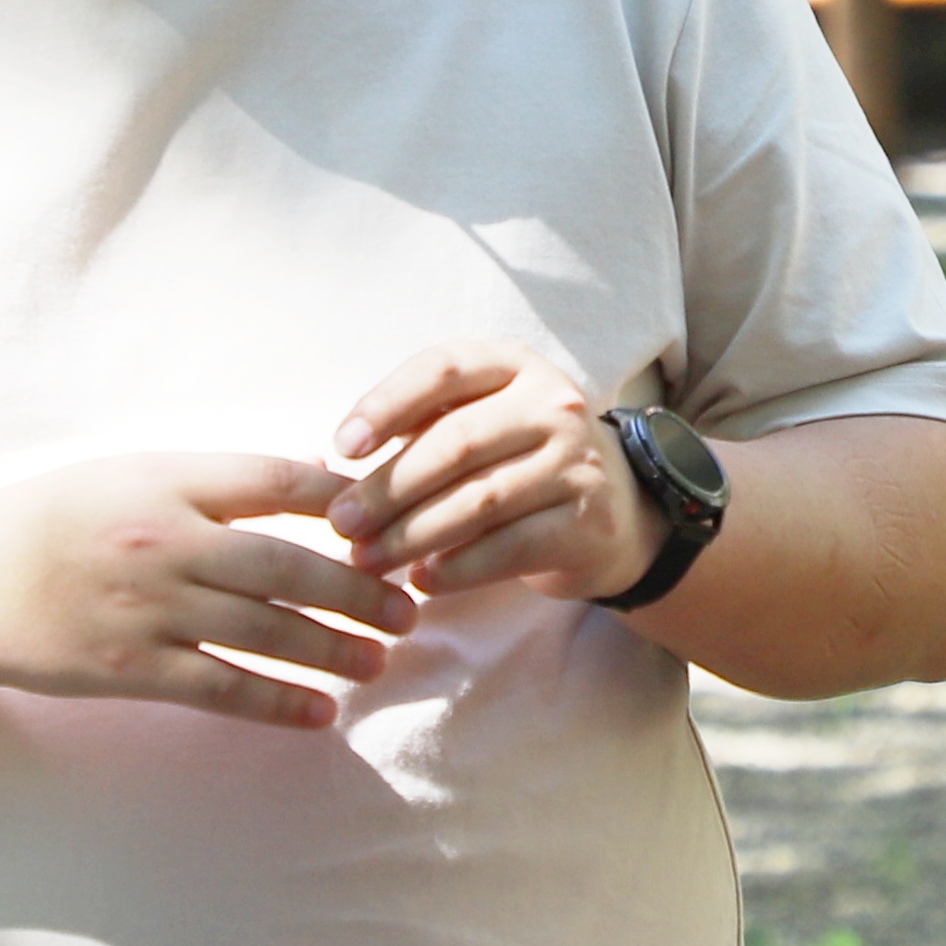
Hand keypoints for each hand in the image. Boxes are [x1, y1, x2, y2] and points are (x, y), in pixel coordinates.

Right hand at [0, 454, 417, 724]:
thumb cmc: (50, 522)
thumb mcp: (126, 473)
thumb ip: (211, 480)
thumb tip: (307, 480)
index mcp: (166, 480)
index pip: (278, 482)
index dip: (343, 503)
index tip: (387, 521)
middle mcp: (166, 542)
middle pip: (289, 566)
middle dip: (360, 590)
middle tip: (409, 605)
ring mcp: (152, 610)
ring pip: (267, 632)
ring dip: (334, 649)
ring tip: (382, 659)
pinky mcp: (135, 669)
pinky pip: (225, 689)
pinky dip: (279, 702)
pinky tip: (321, 712)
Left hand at [325, 344, 659, 603]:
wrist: (614, 511)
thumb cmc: (518, 460)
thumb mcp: (478, 422)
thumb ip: (417, 430)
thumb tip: (330, 466)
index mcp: (514, 365)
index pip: (442, 370)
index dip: (386, 406)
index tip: (342, 447)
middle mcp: (553, 405)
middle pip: (455, 444)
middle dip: (388, 489)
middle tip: (341, 524)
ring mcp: (576, 462)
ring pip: (479, 500)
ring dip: (413, 536)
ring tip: (368, 560)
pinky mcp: (588, 521)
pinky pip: (510, 548)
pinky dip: (459, 568)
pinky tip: (422, 580)